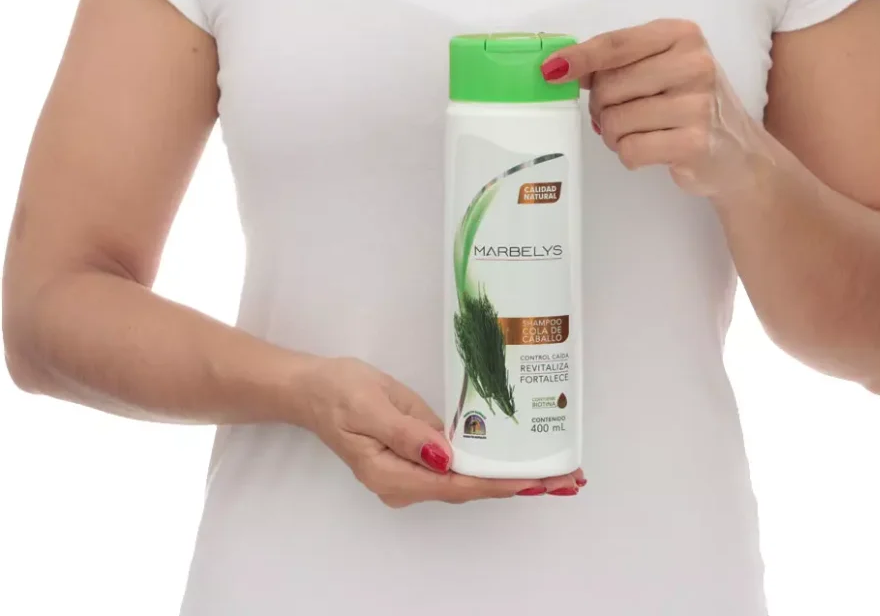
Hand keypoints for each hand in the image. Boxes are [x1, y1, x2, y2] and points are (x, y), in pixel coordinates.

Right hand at [295, 357, 584, 506]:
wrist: (311, 389)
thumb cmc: (338, 392)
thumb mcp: (372, 405)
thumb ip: (409, 433)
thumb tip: (445, 456)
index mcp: (393, 476)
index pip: (458, 484)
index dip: (501, 483)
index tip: (537, 481)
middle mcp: (406, 485)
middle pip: (471, 489)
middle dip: (520, 485)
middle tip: (568, 480)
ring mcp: (412, 475)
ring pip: (470, 481)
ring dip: (513, 478)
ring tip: (558, 475)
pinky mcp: (417, 461)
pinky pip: (460, 469)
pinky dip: (494, 467)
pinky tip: (520, 463)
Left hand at [542, 19, 771, 197]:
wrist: (740, 153)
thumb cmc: (691, 105)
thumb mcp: (664, 68)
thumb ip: (620, 63)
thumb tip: (562, 67)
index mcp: (682, 35)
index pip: (615, 44)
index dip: (578, 58)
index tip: (550, 70)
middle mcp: (694, 64)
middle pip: (608, 86)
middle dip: (602, 107)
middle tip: (620, 115)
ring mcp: (698, 104)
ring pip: (615, 121)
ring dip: (615, 135)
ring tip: (639, 133)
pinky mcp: (695, 142)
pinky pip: (631, 150)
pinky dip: (629, 155)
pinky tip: (651, 150)